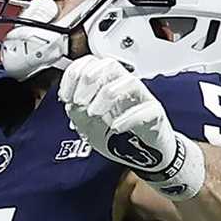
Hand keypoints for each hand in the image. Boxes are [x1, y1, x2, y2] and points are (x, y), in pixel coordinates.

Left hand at [60, 56, 177, 175]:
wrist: (146, 157)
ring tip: (94, 113)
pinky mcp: (155, 114)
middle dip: (89, 81)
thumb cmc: (119, 137)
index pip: (91, 63)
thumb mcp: (89, 126)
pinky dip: (128, 118)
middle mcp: (124, 86)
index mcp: (106, 84)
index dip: (74, 75)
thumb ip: (78, 112)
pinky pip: (147, 109)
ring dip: (106, 95)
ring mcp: (142, 98)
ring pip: (128, 81)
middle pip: (109, 65)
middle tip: (79, 102)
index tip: (64, 96)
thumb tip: (69, 103)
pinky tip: (116, 128)